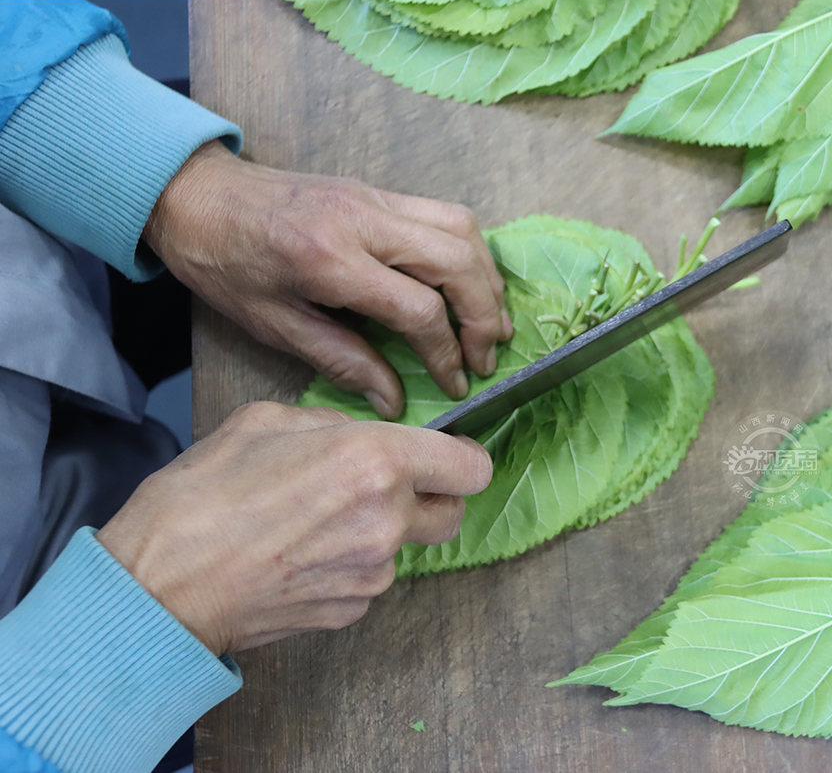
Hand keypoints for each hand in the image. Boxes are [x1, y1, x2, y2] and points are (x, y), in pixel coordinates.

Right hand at [95, 402, 491, 655]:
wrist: (159, 584)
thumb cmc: (201, 497)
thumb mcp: (266, 421)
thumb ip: (332, 422)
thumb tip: (358, 432)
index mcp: (375, 462)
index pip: (471, 467)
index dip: (462, 459)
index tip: (446, 455)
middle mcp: (386, 521)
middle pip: (452, 513)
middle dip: (430, 496)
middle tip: (383, 485)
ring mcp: (372, 573)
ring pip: (407, 547)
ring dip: (383, 531)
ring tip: (319, 519)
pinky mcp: (351, 610)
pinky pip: (372, 579)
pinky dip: (351, 565)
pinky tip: (302, 553)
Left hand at [143, 141, 512, 418]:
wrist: (196, 195)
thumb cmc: (225, 265)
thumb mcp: (272, 325)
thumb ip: (340, 359)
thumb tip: (393, 400)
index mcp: (329, 260)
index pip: (418, 308)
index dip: (446, 353)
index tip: (454, 384)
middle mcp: (362, 221)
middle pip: (457, 261)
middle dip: (483, 314)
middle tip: (487, 356)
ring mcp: (375, 197)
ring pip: (462, 228)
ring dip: (486, 278)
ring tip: (490, 323)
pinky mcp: (379, 189)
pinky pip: (445, 213)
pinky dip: (468, 252)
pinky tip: (466, 284)